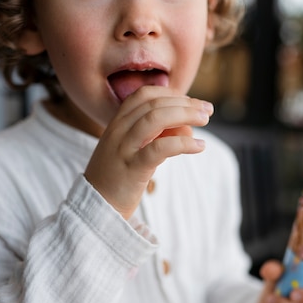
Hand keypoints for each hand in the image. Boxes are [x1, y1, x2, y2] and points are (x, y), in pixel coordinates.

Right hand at [84, 86, 212, 218]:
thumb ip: (158, 137)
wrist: (96, 209)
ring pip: (156, 118)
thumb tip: (188, 129)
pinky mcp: (132, 168)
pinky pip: (160, 148)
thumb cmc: (120, 180)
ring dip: (185, 114)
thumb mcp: (137, 151)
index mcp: (116, 123)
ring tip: (205, 120)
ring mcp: (123, 148)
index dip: (170, 93)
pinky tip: (200, 146)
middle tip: (207, 109)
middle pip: (154, 103)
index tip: (190, 101)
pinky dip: (184, 143)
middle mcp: (118, 131)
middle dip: (185, 103)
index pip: (144, 95)